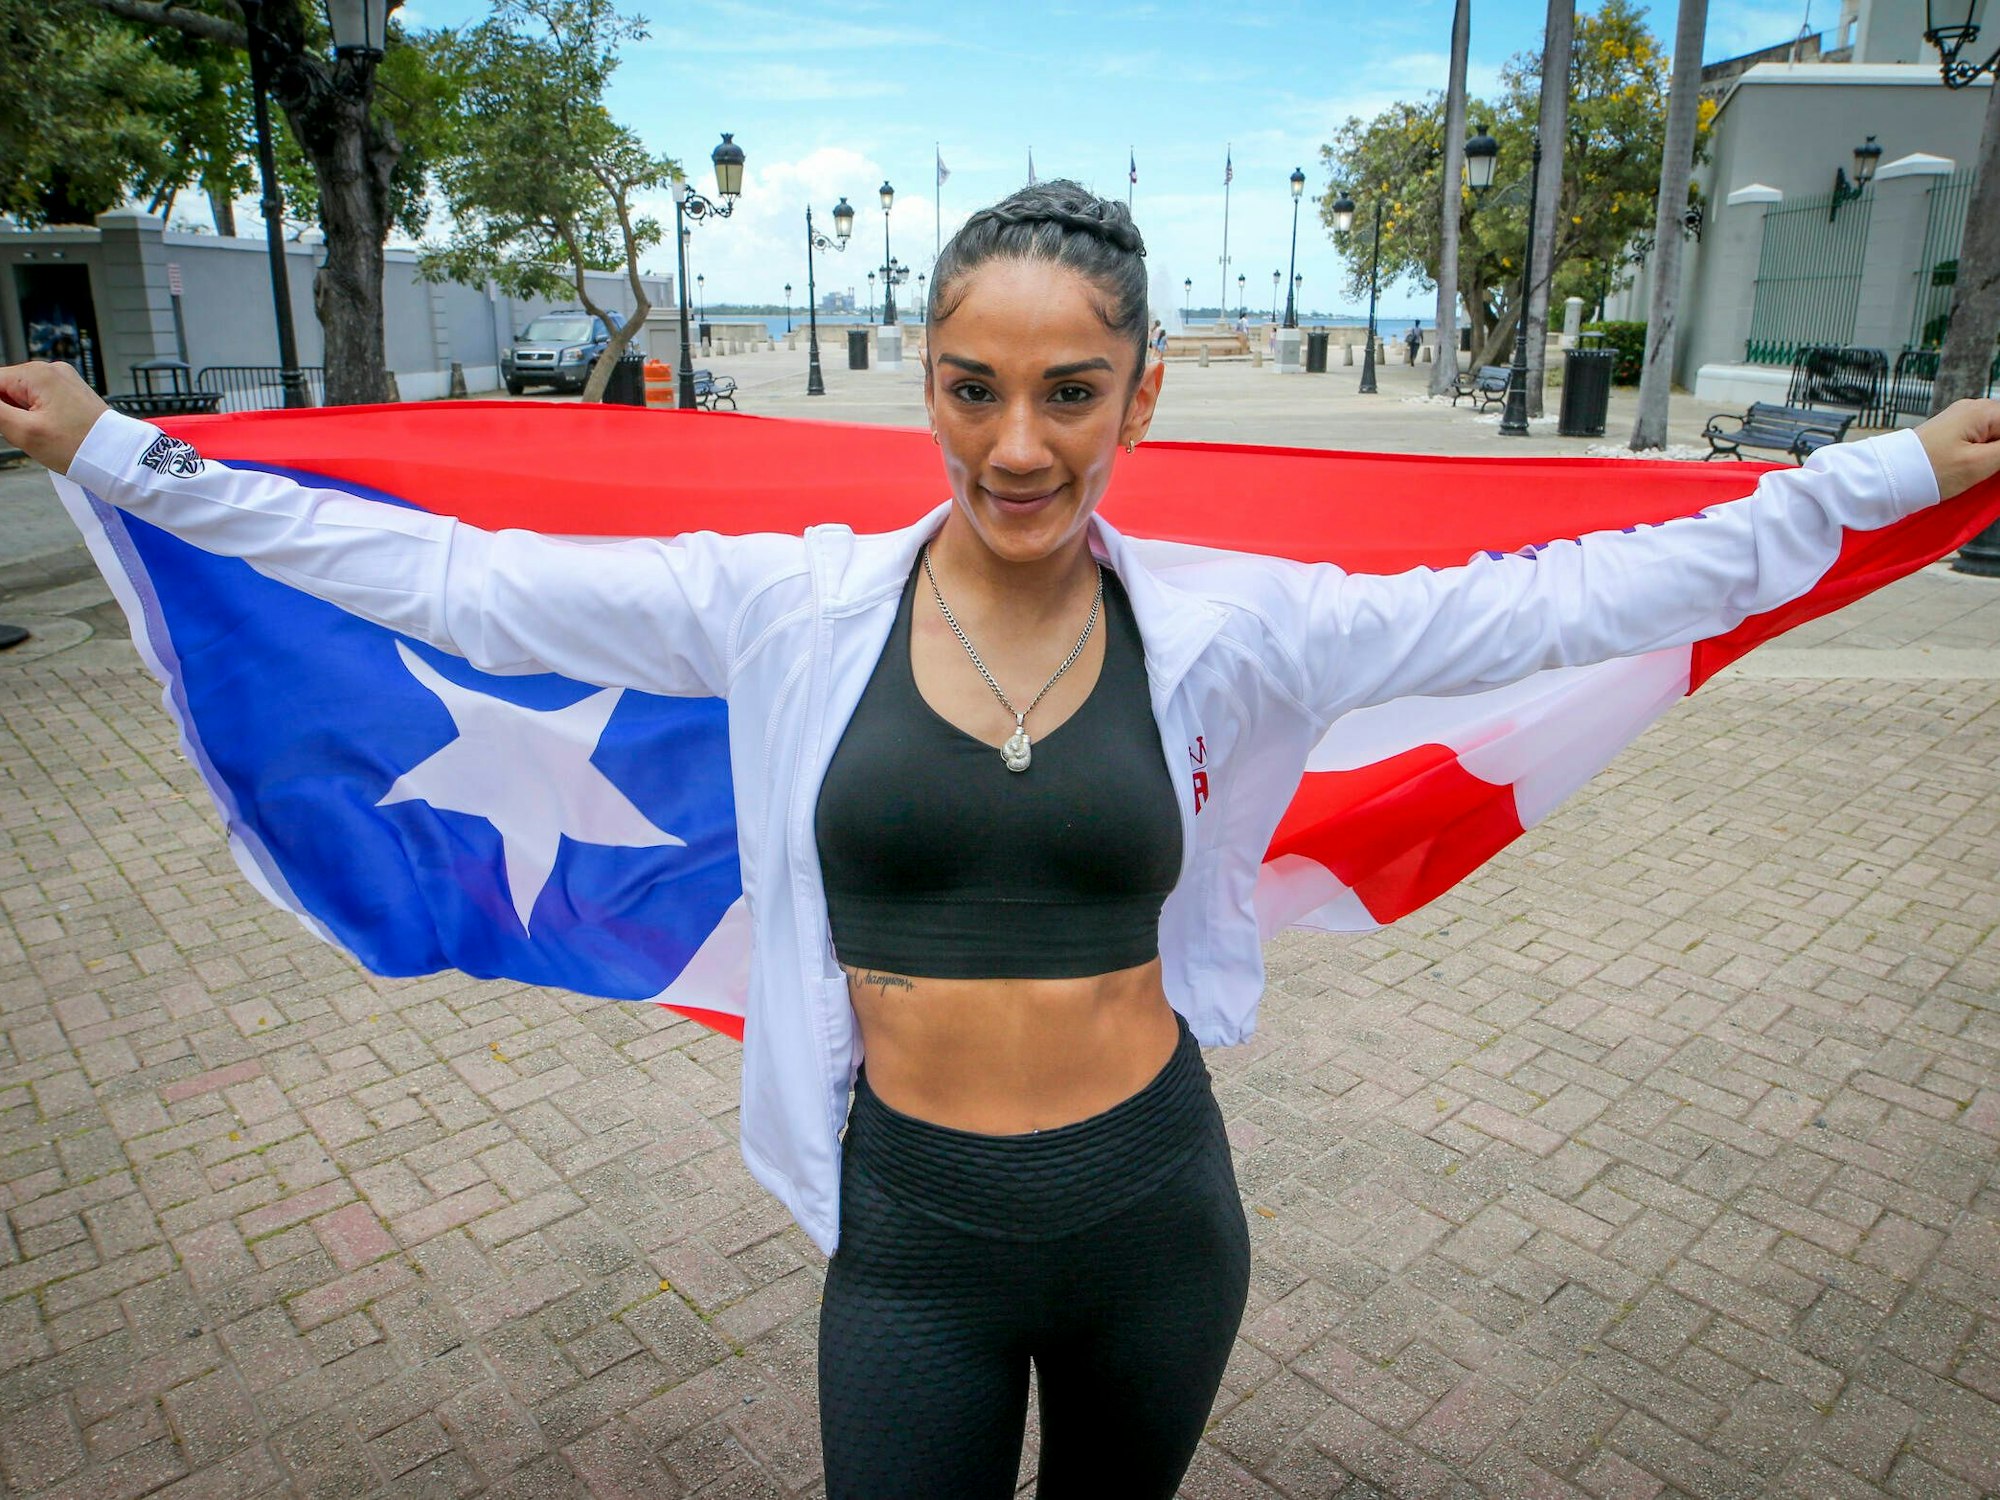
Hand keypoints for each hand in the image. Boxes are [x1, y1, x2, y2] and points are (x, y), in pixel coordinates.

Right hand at [0, 360, 110, 475]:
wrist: (120, 458)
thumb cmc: (78, 447)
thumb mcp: (24, 431)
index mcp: (37, 373)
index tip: (11, 426)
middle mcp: (52, 370)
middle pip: (7, 389)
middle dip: (8, 413)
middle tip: (28, 434)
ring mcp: (64, 381)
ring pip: (23, 398)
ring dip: (23, 417)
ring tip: (43, 435)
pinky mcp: (72, 394)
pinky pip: (42, 402)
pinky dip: (38, 417)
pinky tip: (53, 433)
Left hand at [1916, 398, 1999, 501]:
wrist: (1888, 476)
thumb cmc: (1932, 471)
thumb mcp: (1980, 463)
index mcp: (1984, 411)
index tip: (1994, 464)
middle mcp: (1973, 409)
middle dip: (1999, 453)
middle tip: (1989, 471)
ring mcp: (1961, 420)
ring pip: (1995, 436)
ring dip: (1995, 456)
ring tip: (1980, 473)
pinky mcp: (1951, 433)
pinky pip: (1981, 441)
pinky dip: (1985, 455)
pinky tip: (1977, 470)